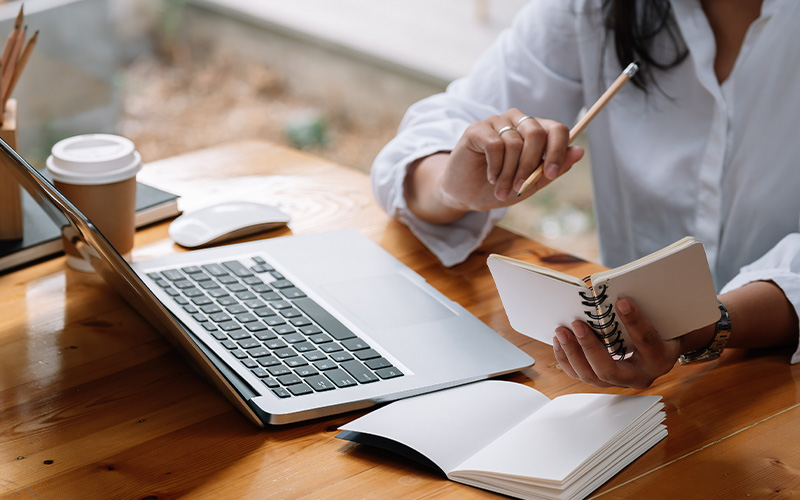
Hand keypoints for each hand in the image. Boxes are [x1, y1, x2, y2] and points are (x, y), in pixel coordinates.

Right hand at [407, 109, 583, 222]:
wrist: (466, 194)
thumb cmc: (499, 187)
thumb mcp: (531, 184)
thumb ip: (553, 169)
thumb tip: (579, 151)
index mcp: (535, 132)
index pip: (557, 129)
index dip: (558, 151)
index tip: (551, 174)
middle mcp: (518, 121)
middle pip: (536, 133)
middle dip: (530, 166)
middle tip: (520, 187)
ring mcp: (496, 122)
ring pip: (515, 143)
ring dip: (509, 173)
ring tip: (501, 189)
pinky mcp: (477, 128)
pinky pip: (495, 145)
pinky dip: (495, 167)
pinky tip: (491, 177)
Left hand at [552, 298, 682, 388]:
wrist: (664, 347)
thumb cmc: (662, 328)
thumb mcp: (661, 318)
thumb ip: (646, 308)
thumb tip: (617, 292)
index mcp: (660, 358)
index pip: (647, 341)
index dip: (634, 322)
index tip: (622, 302)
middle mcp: (640, 376)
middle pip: (610, 370)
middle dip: (590, 347)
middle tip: (577, 324)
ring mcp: (621, 381)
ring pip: (592, 376)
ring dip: (573, 353)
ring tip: (562, 331)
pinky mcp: (604, 380)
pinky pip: (581, 374)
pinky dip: (567, 359)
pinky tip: (559, 341)